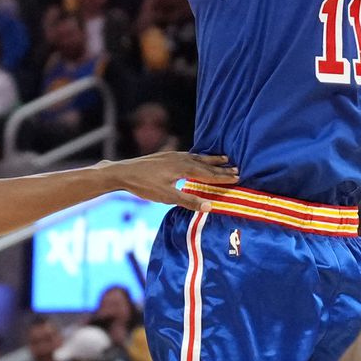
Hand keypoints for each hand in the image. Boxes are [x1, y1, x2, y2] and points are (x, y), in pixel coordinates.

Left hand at [104, 152, 238, 210]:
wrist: (123, 172)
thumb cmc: (145, 186)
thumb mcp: (167, 197)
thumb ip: (189, 201)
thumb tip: (210, 206)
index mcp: (184, 168)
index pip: (208, 174)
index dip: (223, 176)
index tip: (238, 177)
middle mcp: (181, 158)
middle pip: (205, 163)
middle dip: (221, 167)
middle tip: (236, 168)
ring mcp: (173, 155)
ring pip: (197, 157)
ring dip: (211, 159)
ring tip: (223, 158)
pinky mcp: (166, 155)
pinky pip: (188, 154)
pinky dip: (198, 156)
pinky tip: (196, 157)